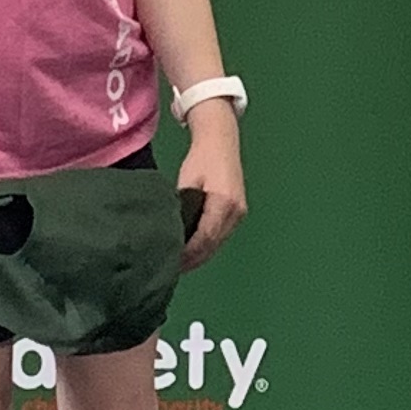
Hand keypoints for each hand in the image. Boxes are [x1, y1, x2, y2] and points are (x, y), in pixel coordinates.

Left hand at [177, 107, 246, 266]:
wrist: (221, 140)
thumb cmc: (201, 157)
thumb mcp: (187, 180)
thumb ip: (182, 206)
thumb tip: (171, 231)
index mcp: (224, 201)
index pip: (206, 236)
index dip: (189, 253)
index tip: (173, 262)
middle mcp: (236, 210)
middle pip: (214, 244)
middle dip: (193, 259)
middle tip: (172, 269)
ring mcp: (240, 212)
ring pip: (218, 242)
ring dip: (200, 255)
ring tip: (180, 264)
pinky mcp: (238, 213)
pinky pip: (221, 235)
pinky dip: (207, 245)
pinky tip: (192, 251)